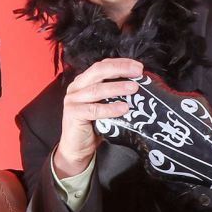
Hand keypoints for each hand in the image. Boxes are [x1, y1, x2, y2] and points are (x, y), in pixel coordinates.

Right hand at [53, 58, 143, 177]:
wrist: (76, 148)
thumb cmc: (93, 126)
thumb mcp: (104, 105)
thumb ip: (113, 94)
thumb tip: (138, 86)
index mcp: (83, 81)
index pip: (102, 65)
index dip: (120, 63)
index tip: (138, 67)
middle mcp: (76, 87)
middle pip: (98, 71)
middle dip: (120, 69)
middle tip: (138, 72)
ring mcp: (73, 100)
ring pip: (97, 89)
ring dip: (117, 87)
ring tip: (134, 88)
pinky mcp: (73, 114)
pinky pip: (94, 109)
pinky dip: (110, 108)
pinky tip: (123, 108)